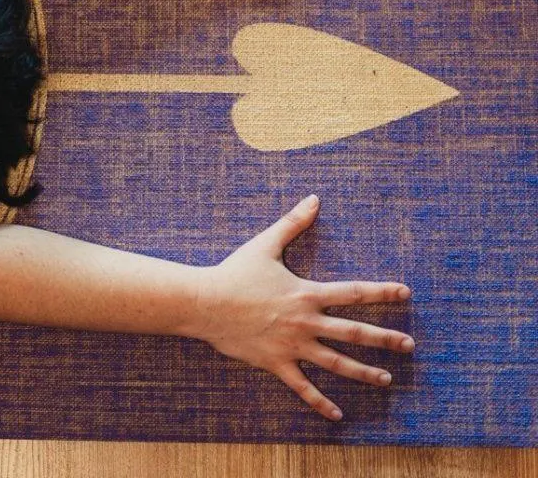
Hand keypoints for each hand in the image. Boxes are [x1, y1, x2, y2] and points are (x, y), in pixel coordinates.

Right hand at [193, 195, 413, 420]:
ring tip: (387, 379)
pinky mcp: (276, 363)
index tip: (406, 293)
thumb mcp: (266, 244)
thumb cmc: (234, 273)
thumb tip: (314, 199)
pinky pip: (303, 387)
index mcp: (306, 294)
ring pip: (336, 363)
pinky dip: (320, 402)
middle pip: (354, 332)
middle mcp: (305, 322)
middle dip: (385, 339)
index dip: (382, 291)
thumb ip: (293, 223)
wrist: (205, 303)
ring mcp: (292, 346)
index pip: (353, 292)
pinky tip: (338, 415)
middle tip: (409, 345)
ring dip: (364, 372)